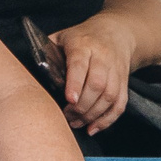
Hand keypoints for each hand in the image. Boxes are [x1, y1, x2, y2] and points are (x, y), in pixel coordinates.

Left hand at [54, 18, 135, 134]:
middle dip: (82, 106)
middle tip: (67, 116)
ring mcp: (115, 70)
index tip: (69, 100)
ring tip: (76, 122)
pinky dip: (108, 119)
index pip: (80, 65)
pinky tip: (93, 128)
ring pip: (109, 96)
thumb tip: (36, 70)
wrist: (116, 32)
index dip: (75, 83)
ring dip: (92, 115)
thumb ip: (48, 51)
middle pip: (97, 85)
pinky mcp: (123, 82)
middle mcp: (102, 57)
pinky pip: (119, 104)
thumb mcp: (62, 36)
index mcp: (83, 45)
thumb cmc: (82, 37)